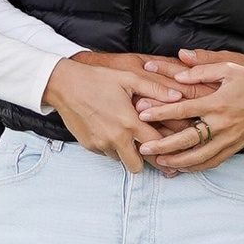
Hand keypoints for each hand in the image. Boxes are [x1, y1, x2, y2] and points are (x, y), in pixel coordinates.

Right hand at [43, 51, 182, 174]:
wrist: (64, 85)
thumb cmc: (98, 79)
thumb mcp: (128, 78)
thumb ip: (155, 89)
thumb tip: (179, 97)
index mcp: (129, 122)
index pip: (155, 147)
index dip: (166, 151)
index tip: (172, 154)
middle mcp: (115, 138)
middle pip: (138, 166)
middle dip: (146, 161)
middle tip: (152, 153)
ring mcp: (101, 144)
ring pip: (121, 160)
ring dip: (127, 153)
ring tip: (130, 137)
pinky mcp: (89, 146)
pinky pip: (107, 154)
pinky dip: (112, 147)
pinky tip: (112, 131)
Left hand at [135, 53, 243, 174]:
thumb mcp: (230, 67)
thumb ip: (202, 69)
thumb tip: (178, 69)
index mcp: (218, 103)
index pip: (184, 110)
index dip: (161, 112)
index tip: (142, 115)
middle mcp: (222, 124)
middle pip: (187, 140)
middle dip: (163, 145)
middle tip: (143, 148)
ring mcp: (229, 139)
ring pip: (199, 157)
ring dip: (177, 161)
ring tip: (158, 161)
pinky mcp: (235, 148)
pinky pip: (213, 162)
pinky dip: (196, 167)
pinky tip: (182, 168)